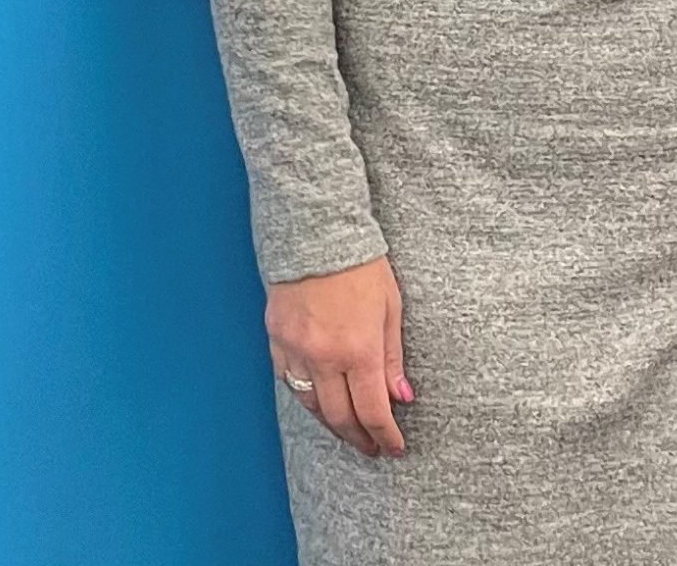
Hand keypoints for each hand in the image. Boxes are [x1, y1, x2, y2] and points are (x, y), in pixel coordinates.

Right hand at [266, 254, 412, 457]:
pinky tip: (318, 399)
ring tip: (347, 429)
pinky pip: (288, 380)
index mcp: (359, 348)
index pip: (373, 411)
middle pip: (340, 417)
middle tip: (371, 447)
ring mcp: (296, 348)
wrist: (315, 228)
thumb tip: (400, 396)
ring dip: (331, 423)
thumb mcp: (390, 307)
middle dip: (359, 438)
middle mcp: (325, 355)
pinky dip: (305, 395)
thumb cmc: (360, 263)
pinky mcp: (276, 336)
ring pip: (311, 404)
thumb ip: (392, 357)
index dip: (385, 436)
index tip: (393, 447)